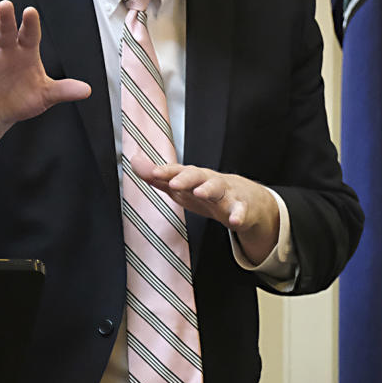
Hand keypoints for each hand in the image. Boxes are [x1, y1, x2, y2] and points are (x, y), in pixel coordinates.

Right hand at [0, 1, 90, 183]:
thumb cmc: (22, 100)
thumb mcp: (44, 96)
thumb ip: (63, 91)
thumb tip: (86, 90)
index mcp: (26, 54)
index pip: (30, 36)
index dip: (30, 25)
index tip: (30, 12)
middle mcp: (5, 52)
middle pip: (6, 33)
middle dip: (6, 20)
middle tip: (5, 5)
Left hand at [131, 157, 279, 264]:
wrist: (247, 200)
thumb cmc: (208, 192)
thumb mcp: (182, 186)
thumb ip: (158, 178)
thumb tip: (134, 162)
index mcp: (194, 177)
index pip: (179, 171)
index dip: (167, 172)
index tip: (155, 173)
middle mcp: (210, 181)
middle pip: (198, 176)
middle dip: (186, 178)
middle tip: (174, 183)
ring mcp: (227, 194)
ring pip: (218, 188)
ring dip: (209, 190)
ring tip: (200, 193)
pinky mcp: (242, 208)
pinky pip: (241, 211)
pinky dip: (239, 215)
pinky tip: (234, 221)